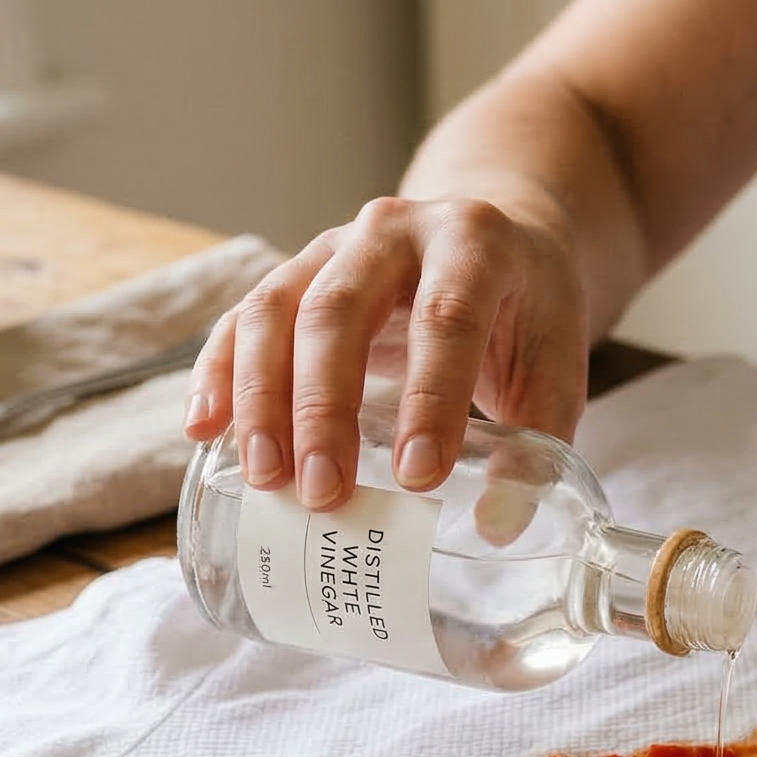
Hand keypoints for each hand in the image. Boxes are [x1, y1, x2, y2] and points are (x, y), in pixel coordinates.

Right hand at [183, 195, 591, 509]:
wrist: (490, 238)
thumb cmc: (522, 310)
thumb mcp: (553, 361)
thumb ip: (539, 437)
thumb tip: (497, 525)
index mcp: (474, 243)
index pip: (445, 316)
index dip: (428, 397)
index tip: (418, 478)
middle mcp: (393, 230)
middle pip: (339, 310)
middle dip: (324, 407)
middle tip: (323, 491)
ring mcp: (332, 247)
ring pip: (276, 310)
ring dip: (262, 400)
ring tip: (267, 479)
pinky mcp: (294, 274)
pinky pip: (242, 317)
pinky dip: (218, 372)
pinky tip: (203, 427)